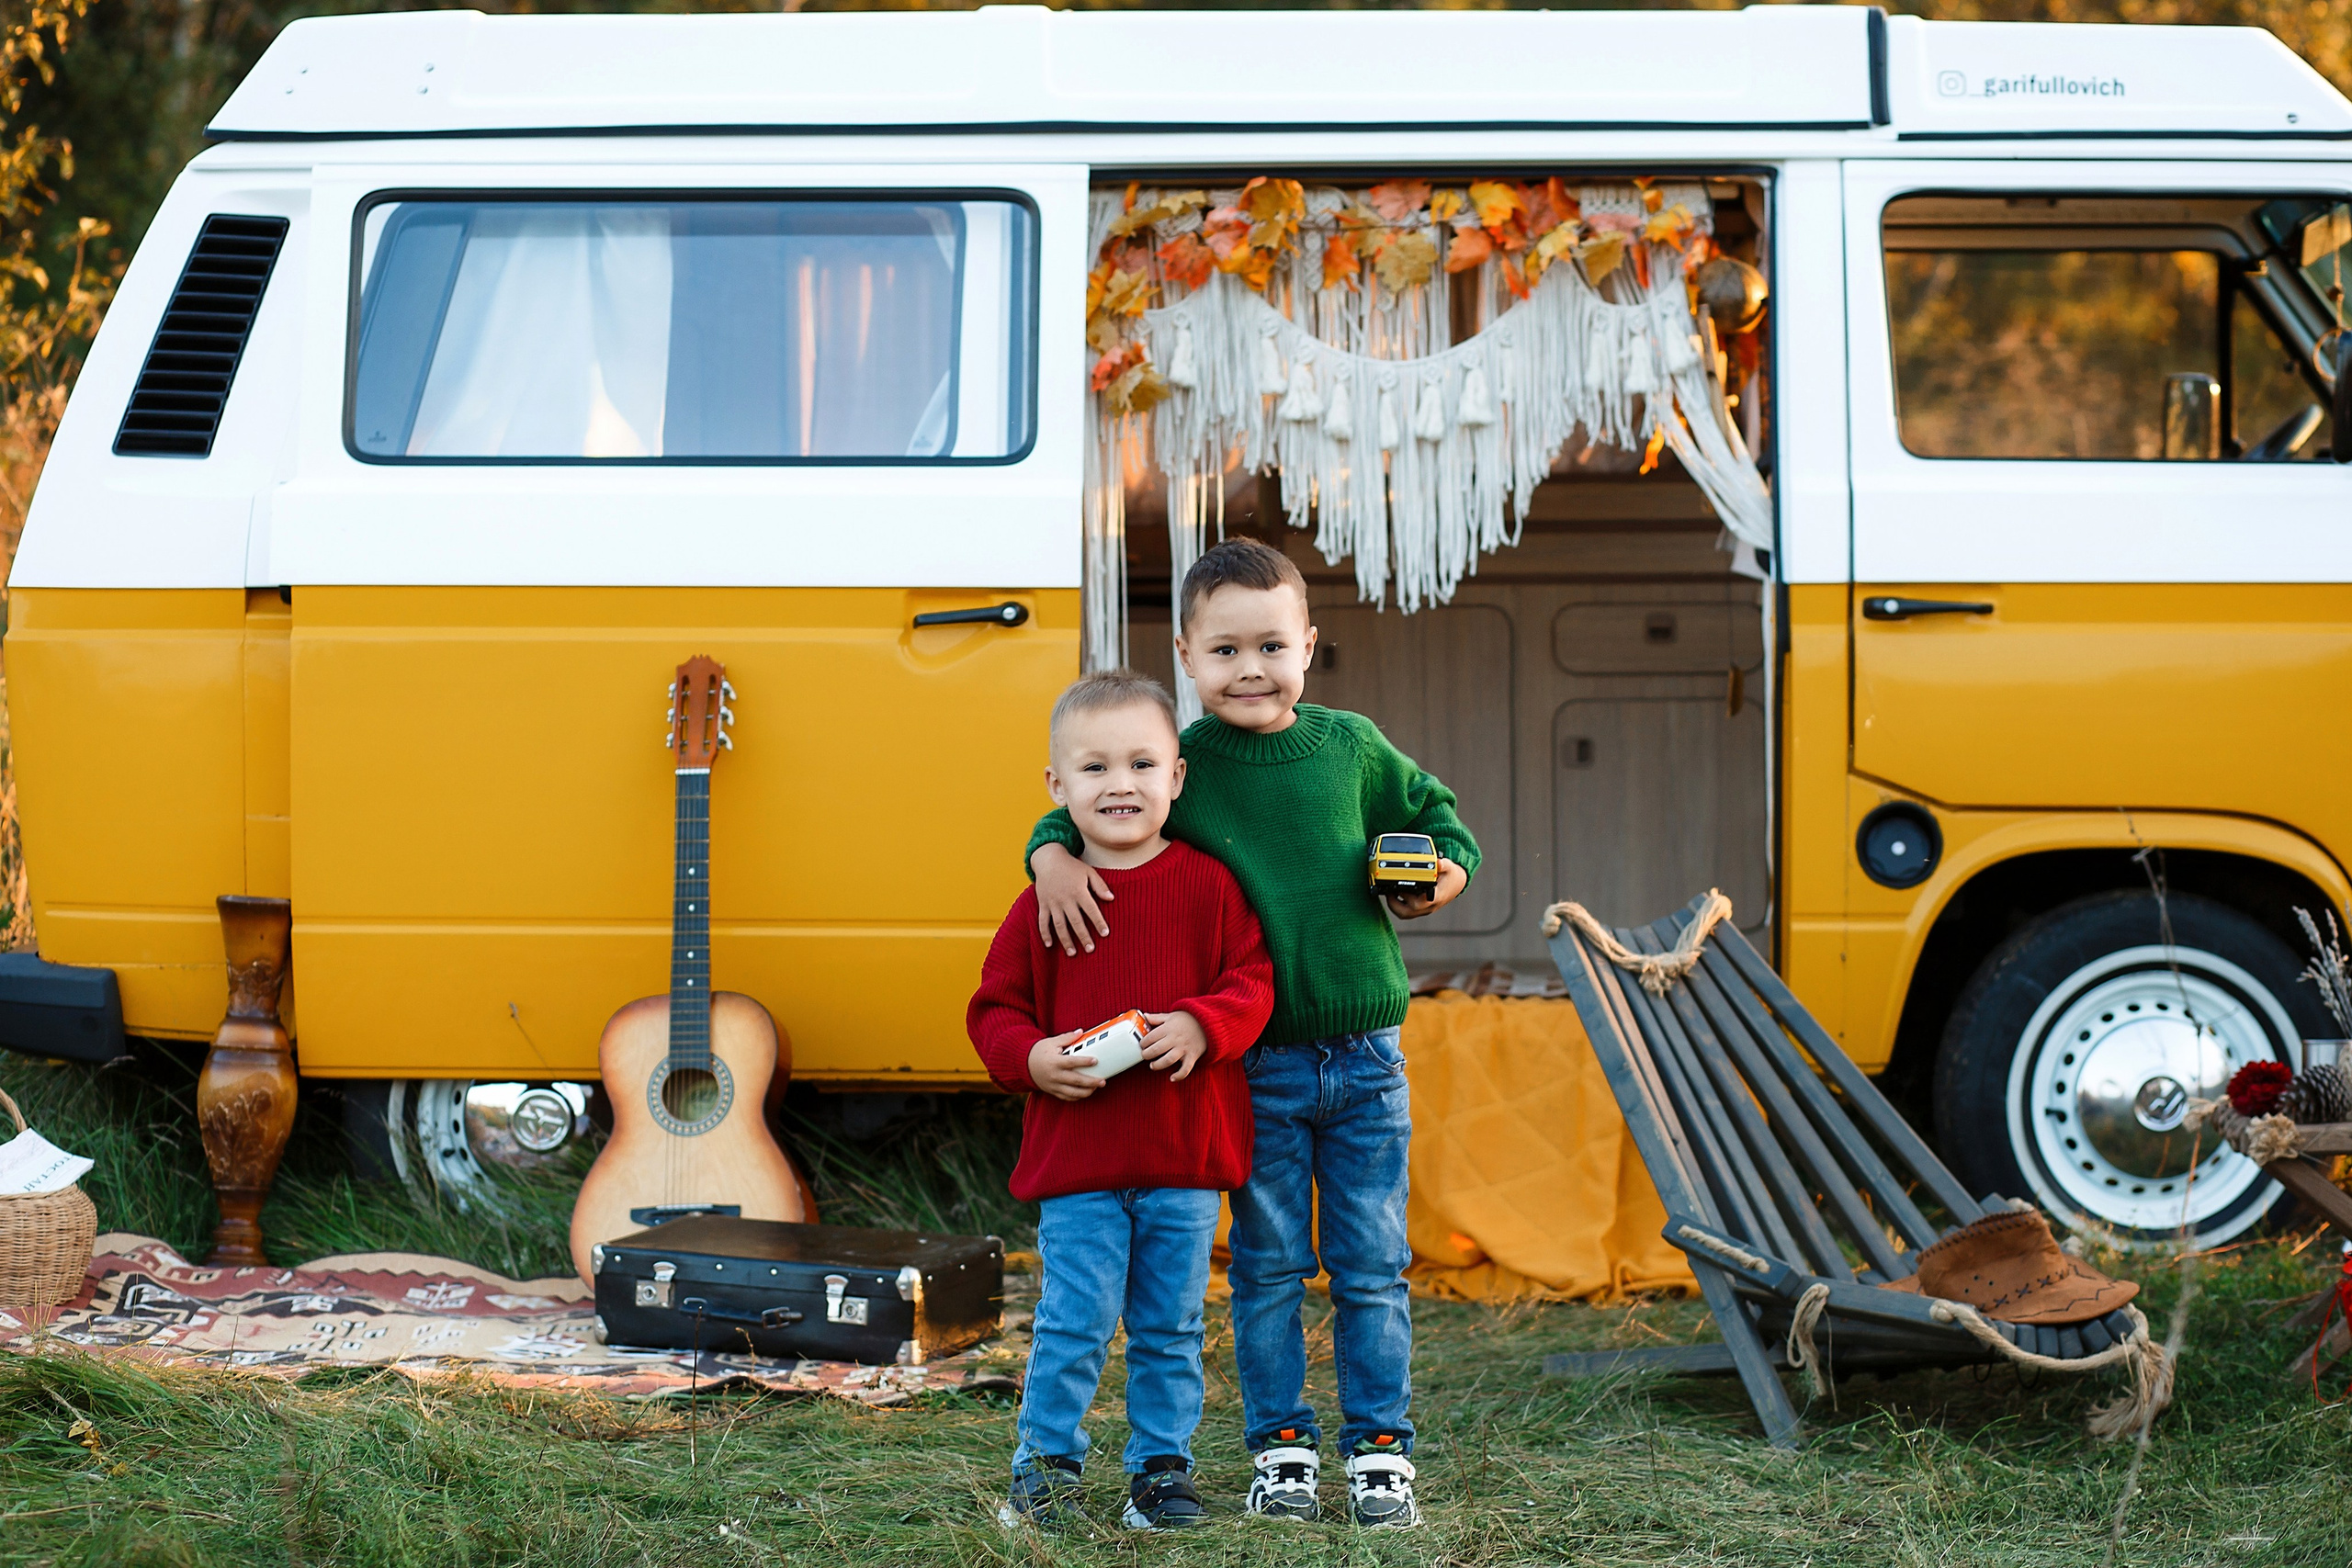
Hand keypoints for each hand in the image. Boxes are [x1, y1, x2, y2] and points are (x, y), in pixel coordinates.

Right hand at [1028, 1029, 1102, 1101]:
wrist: (1024, 1065)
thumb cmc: (1039, 1051)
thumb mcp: (1051, 1042)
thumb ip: (1067, 1038)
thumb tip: (1081, 1032)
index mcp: (1054, 1062)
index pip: (1071, 1062)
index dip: (1084, 1062)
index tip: (1095, 1061)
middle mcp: (1054, 1075)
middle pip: (1075, 1080)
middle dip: (1091, 1082)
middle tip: (1102, 1081)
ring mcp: (1053, 1085)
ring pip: (1073, 1092)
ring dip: (1086, 1091)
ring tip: (1096, 1087)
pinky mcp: (1053, 1091)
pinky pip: (1067, 1097)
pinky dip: (1077, 1096)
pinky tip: (1086, 1092)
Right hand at [1033, 842, 1113, 956]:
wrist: (1048, 859)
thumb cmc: (1072, 866)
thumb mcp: (1089, 872)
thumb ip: (1100, 885)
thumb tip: (1111, 898)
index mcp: (1079, 891)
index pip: (1091, 909)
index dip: (1098, 922)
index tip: (1105, 933)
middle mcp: (1065, 899)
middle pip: (1075, 921)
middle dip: (1083, 936)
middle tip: (1091, 950)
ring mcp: (1053, 903)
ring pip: (1059, 925)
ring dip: (1065, 940)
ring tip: (1073, 953)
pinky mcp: (1043, 904)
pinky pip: (1042, 921)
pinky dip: (1045, 934)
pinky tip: (1050, 945)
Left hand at [1139, 1011, 1209, 1080]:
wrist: (1209, 1023)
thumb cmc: (1188, 1020)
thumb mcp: (1171, 1016)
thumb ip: (1157, 1018)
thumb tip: (1144, 1016)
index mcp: (1168, 1028)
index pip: (1150, 1037)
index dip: (1143, 1042)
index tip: (1142, 1044)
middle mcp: (1175, 1039)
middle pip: (1156, 1050)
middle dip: (1146, 1054)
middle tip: (1144, 1055)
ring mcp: (1184, 1048)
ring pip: (1168, 1060)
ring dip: (1158, 1065)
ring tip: (1152, 1065)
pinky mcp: (1192, 1056)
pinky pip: (1186, 1069)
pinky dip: (1179, 1075)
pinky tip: (1172, 1078)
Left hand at [1389, 857, 1467, 920]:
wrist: (1456, 884)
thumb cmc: (1451, 876)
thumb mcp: (1449, 867)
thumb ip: (1443, 864)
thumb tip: (1438, 862)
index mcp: (1434, 898)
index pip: (1418, 903)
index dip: (1405, 897)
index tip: (1398, 888)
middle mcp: (1428, 906)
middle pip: (1406, 913)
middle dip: (1393, 903)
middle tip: (1388, 891)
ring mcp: (1424, 910)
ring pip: (1404, 914)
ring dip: (1394, 905)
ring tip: (1389, 892)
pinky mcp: (1420, 909)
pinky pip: (1406, 911)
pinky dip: (1397, 905)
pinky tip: (1393, 894)